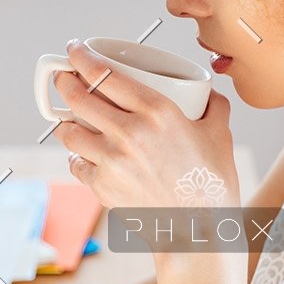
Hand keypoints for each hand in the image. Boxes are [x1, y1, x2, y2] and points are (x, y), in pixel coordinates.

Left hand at [51, 38, 239, 210]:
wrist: (198, 233)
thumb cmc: (212, 185)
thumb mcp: (220, 136)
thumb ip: (214, 107)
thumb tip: (208, 92)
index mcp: (157, 112)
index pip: (105, 74)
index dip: (82, 58)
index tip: (74, 50)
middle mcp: (129, 133)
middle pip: (78, 98)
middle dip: (64, 83)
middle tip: (63, 79)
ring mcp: (111, 162)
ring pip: (69, 132)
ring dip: (65, 122)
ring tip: (68, 119)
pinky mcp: (101, 187)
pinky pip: (76, 164)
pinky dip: (77, 157)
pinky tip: (83, 154)